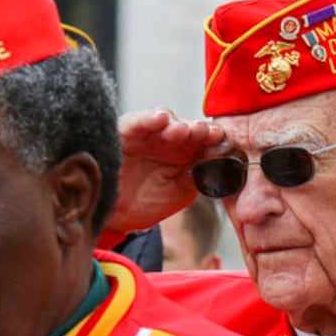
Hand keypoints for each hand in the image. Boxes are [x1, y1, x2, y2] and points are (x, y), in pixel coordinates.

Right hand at [108, 108, 225, 234]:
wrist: (114, 216)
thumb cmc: (147, 203)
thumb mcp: (180, 191)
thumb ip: (198, 176)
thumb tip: (216, 160)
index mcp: (183, 152)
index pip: (201, 139)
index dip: (211, 138)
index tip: (221, 140)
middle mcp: (165, 139)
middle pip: (185, 126)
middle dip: (196, 129)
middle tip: (206, 132)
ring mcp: (145, 134)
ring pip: (163, 121)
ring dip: (177, 124)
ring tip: (185, 130)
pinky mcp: (123, 132)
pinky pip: (136, 121)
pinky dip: (148, 119)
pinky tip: (161, 119)